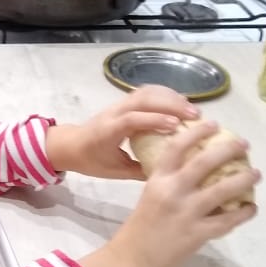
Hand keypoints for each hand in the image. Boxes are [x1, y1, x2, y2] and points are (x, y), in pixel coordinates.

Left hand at [45, 86, 199, 179]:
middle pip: (142, 100)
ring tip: (192, 109)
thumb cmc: (91, 160)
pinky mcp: (124, 102)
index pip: (132, 120)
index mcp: (108, 131)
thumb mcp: (113, 171)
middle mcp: (114, 113)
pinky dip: (164, 94)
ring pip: (146, 92)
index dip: (154, 120)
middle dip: (170, 104)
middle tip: (195, 115)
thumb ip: (138, 172)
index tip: (176, 125)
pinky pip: (145, 92)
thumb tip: (166, 174)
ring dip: (171, 97)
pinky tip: (180, 101)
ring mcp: (119, 104)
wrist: (70, 145)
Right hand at [78, 121, 259, 266]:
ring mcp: (186, 213)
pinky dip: (243, 213)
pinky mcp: (197, 234)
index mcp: (157, 180)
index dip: (197, 132)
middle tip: (243, 145)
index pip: (177, 147)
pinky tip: (251, 208)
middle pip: (205, 162)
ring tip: (255, 174)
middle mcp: (172, 191)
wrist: (129, 262)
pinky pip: (227, 221)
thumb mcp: (149, 198)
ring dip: (243, 179)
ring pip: (223, 189)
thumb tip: (194, 174)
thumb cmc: (137, 231)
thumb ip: (168, 185)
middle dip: (228, 149)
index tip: (212, 124)